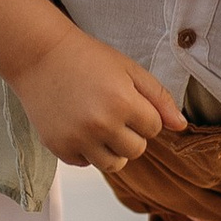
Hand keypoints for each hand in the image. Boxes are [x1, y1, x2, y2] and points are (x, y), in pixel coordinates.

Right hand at [11, 22, 176, 176]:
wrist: (39, 56)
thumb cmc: (86, 58)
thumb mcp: (129, 69)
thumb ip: (159, 98)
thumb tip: (181, 126)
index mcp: (122, 102)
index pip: (154, 128)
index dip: (144, 114)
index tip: (128, 99)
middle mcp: (100, 124)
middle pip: (137, 150)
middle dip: (132, 133)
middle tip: (113, 111)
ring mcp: (78, 139)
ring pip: (114, 165)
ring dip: (113, 148)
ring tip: (101, 124)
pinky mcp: (59, 148)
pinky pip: (87, 164)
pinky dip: (87, 151)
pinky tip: (80, 127)